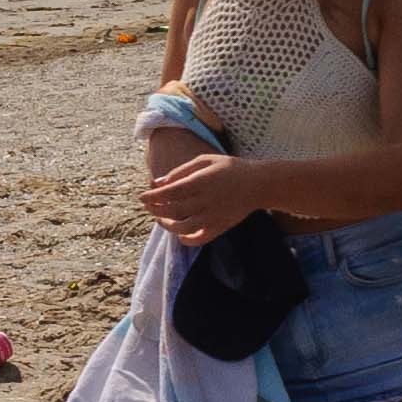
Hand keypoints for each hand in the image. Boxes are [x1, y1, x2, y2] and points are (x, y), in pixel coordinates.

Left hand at [140, 153, 263, 245]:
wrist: (260, 184)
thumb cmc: (230, 168)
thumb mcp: (205, 161)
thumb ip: (180, 171)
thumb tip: (157, 183)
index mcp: (200, 182)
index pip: (169, 193)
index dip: (152, 197)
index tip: (141, 197)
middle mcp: (205, 201)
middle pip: (172, 210)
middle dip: (155, 209)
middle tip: (148, 206)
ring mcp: (213, 216)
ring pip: (183, 227)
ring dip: (167, 225)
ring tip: (160, 219)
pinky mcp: (221, 227)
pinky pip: (200, 239)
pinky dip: (187, 240)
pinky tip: (180, 234)